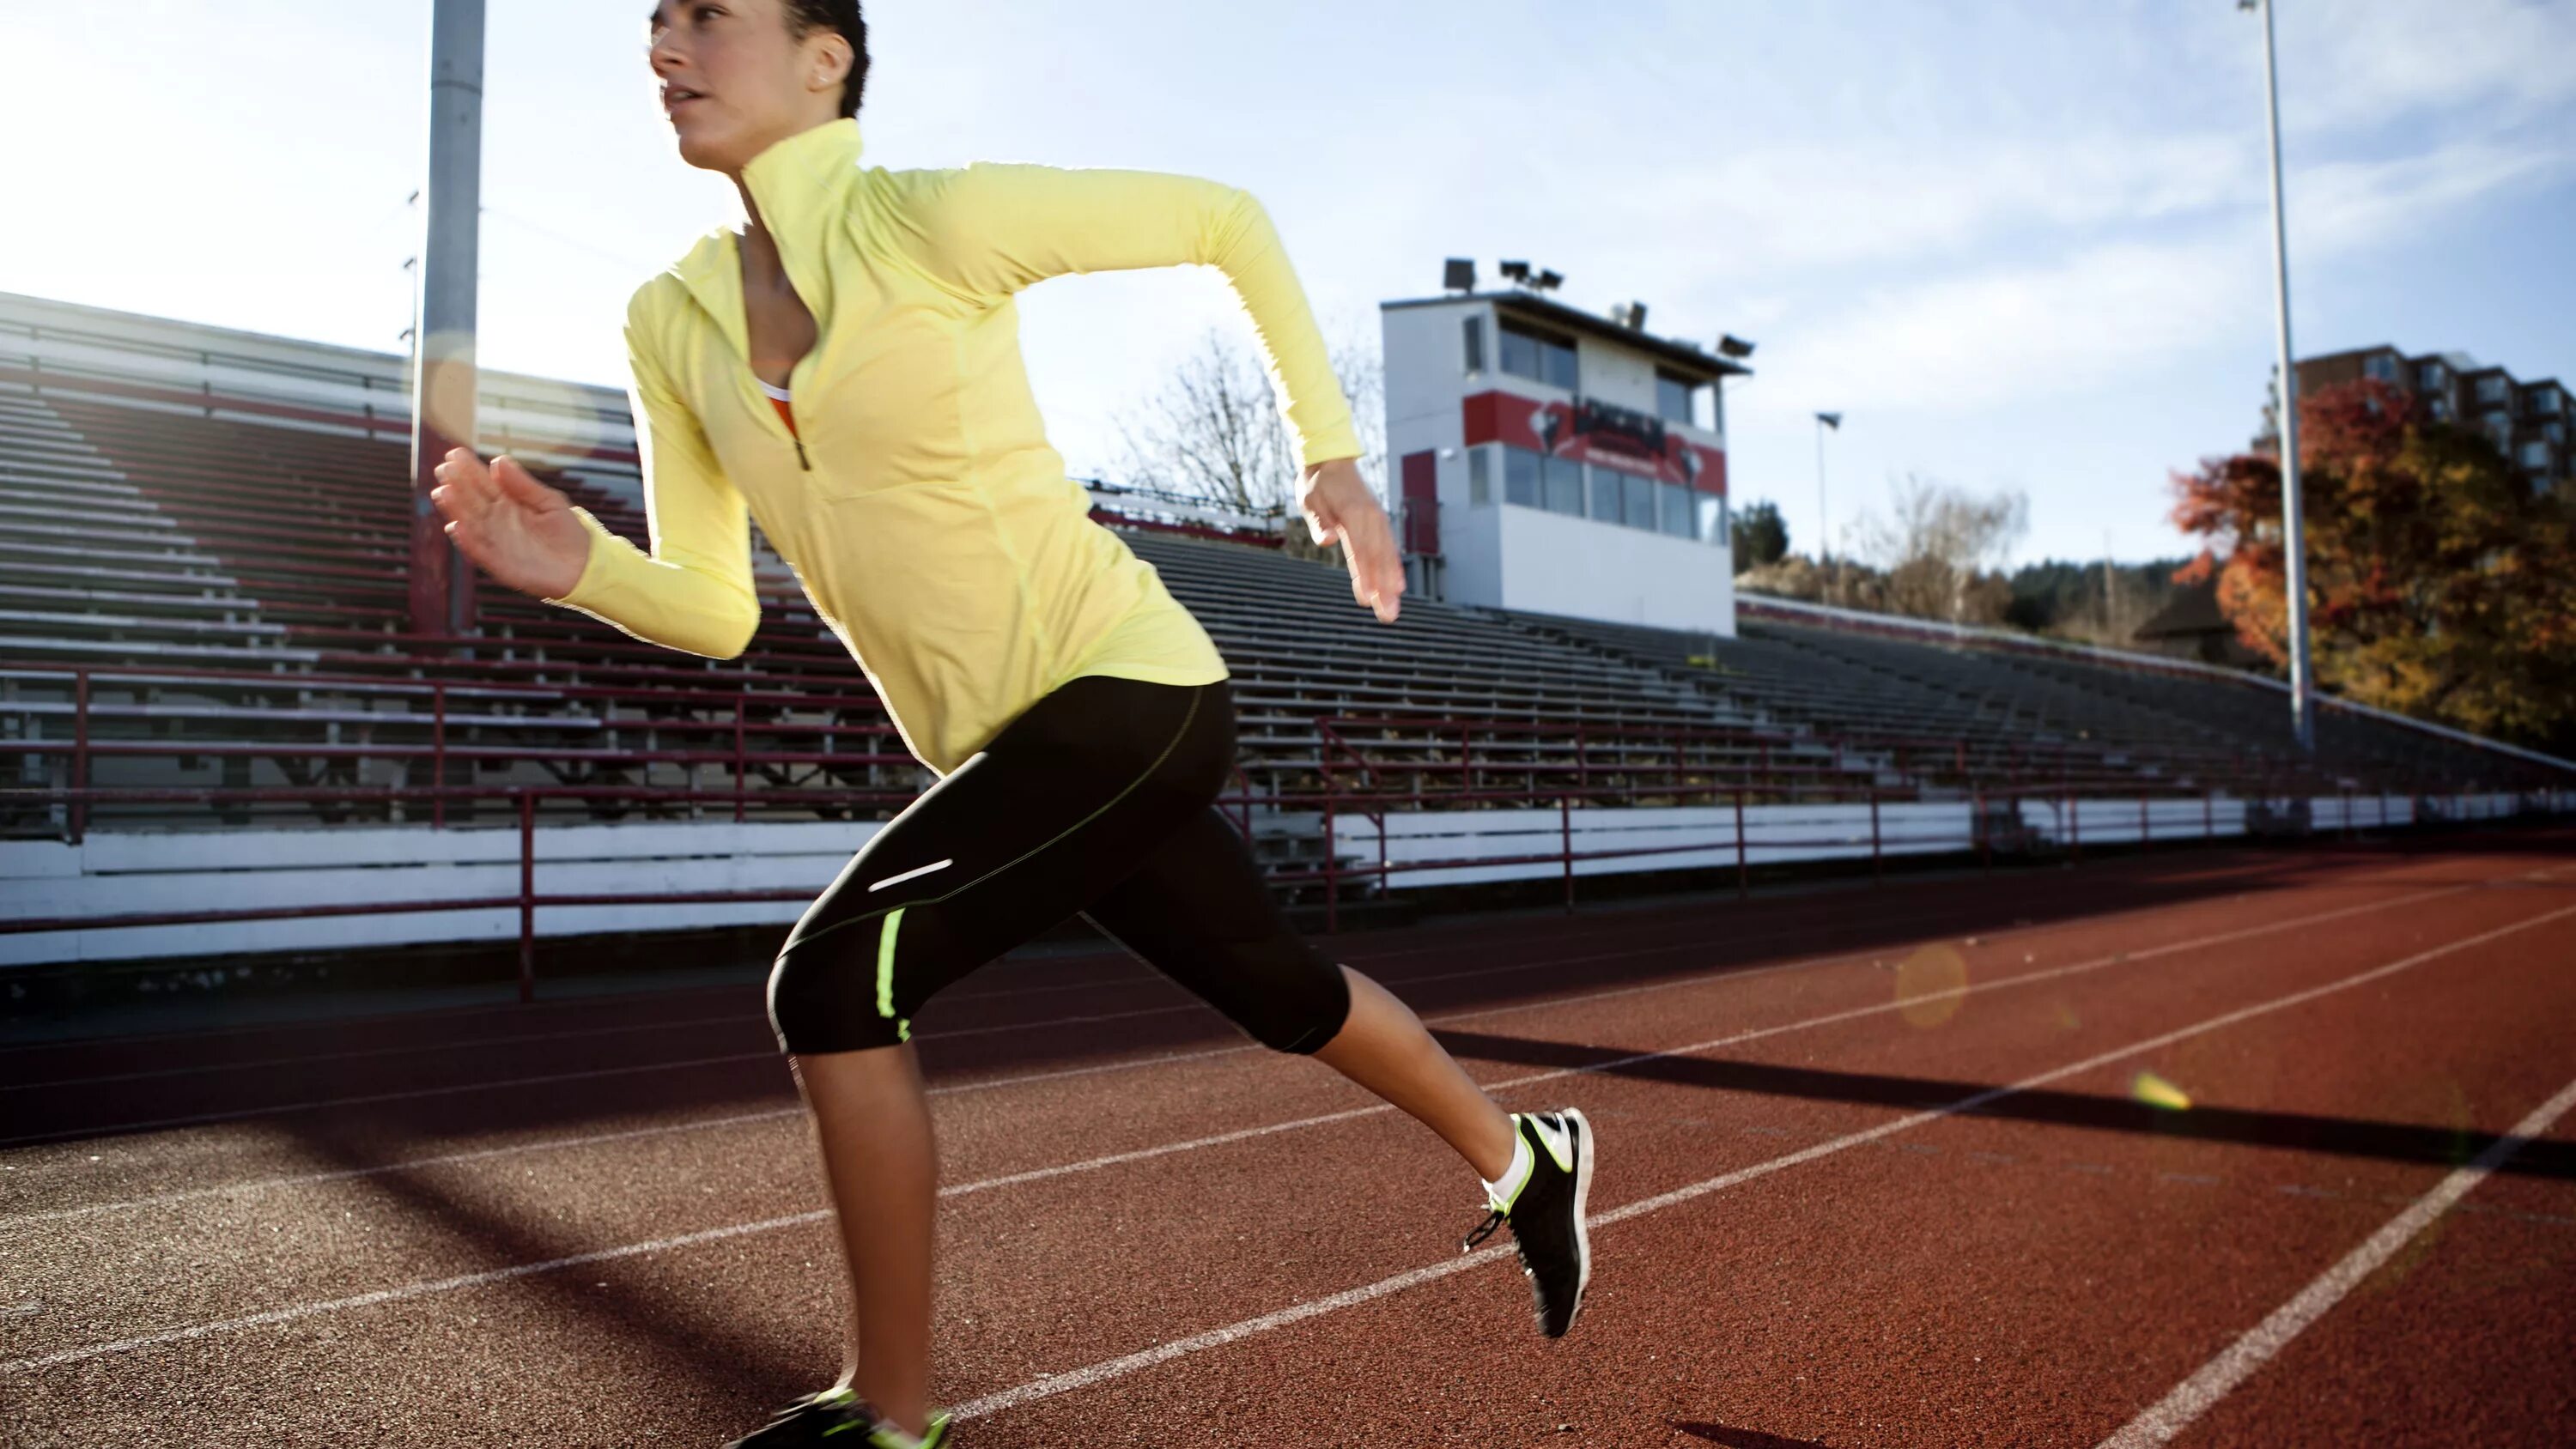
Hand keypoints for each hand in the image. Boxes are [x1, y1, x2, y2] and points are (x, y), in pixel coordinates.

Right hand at [428, 448, 591, 600]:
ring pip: (470, 523)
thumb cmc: (567, 531)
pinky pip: (479, 551)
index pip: (483, 483)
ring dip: (455, 509)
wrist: (583, 566)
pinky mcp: (497, 563)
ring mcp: (495, 541)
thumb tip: (498, 460)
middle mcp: (496, 520)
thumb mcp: (549, 501)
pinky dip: (467, 541)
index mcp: (508, 502)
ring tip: (444, 492)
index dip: (469, 469)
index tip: (455, 454)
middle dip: (457, 485)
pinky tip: (456, 527)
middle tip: (444, 469)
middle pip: (472, 500)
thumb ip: (523, 484)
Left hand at [1299, 457, 1404, 623]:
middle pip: (1379, 559)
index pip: (1360, 551)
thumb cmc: (1316, 482)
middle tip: (1388, 616)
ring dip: (1391, 584)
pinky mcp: (1379, 522)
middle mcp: (1371, 519)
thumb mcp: (1310, 499)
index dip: (1364, 576)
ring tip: (1393, 609)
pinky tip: (1397, 586)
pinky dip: (1394, 568)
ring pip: (1387, 557)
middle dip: (1384, 590)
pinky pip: (1389, 549)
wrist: (1331, 459)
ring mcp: (1378, 520)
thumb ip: (1319, 522)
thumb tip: (1328, 541)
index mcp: (1353, 514)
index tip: (1367, 599)